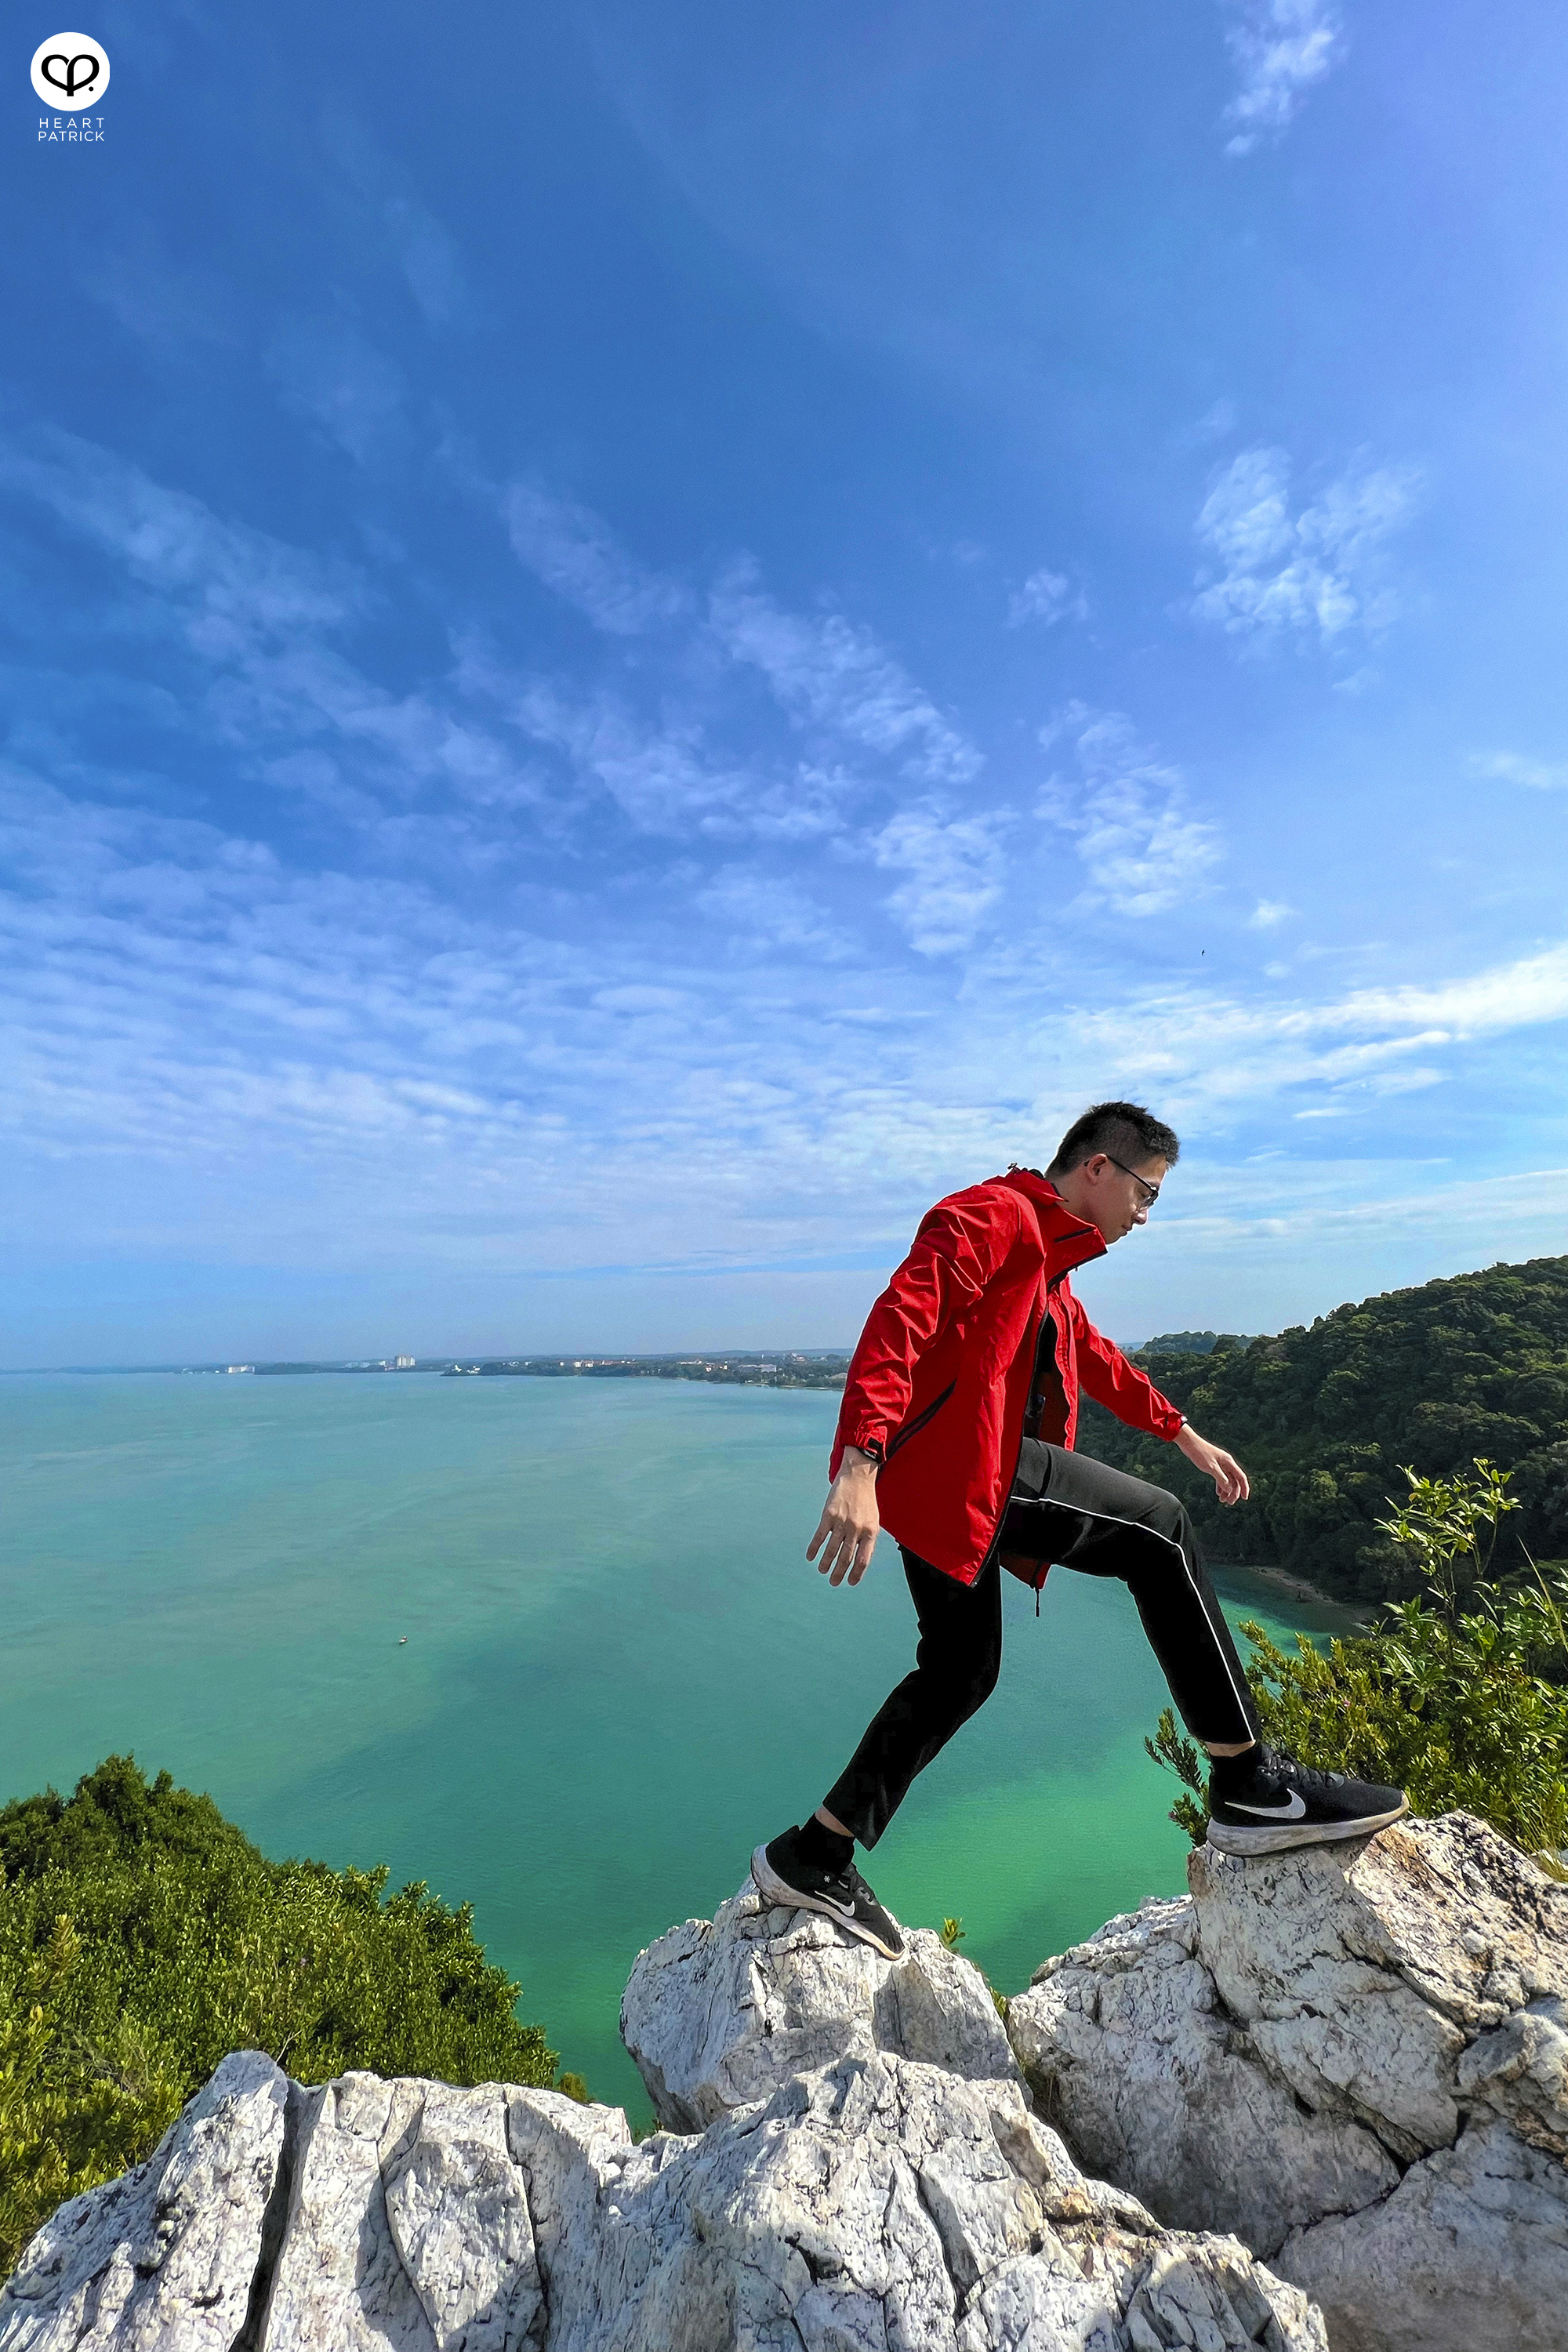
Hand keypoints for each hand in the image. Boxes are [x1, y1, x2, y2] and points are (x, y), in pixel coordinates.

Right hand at [807, 1450, 880, 1585]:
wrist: (858, 1477)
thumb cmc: (866, 1501)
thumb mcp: (873, 1520)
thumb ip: (867, 1539)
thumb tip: (860, 1560)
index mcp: (870, 1532)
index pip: (863, 1559)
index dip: (856, 1573)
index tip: (850, 1583)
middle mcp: (856, 1529)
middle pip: (846, 1557)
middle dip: (839, 1573)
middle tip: (833, 1583)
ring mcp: (842, 1522)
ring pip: (832, 1549)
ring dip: (826, 1563)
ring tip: (823, 1571)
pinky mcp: (829, 1515)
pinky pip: (820, 1536)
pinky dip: (814, 1548)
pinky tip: (810, 1557)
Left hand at [1175, 1424, 1249, 1504]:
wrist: (1189, 1443)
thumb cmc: (1200, 1453)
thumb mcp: (1211, 1468)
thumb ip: (1221, 1479)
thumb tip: (1230, 1489)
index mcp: (1229, 1462)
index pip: (1241, 1477)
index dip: (1244, 1488)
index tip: (1244, 1499)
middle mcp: (1227, 1463)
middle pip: (1235, 1480)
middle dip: (1234, 1492)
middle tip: (1229, 1503)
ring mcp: (1220, 1464)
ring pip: (1227, 1480)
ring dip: (1227, 1490)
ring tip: (1222, 1500)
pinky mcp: (1214, 1465)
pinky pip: (1221, 1477)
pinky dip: (1220, 1486)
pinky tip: (1218, 1493)